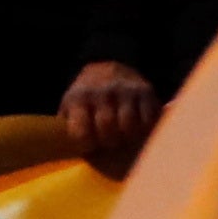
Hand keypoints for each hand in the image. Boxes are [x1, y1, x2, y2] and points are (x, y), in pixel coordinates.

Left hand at [66, 59, 164, 178]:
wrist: (109, 66)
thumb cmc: (86, 95)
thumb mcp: (70, 105)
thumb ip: (69, 125)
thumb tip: (70, 151)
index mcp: (78, 98)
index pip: (81, 131)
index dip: (86, 144)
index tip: (90, 147)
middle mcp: (102, 93)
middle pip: (107, 128)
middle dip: (108, 142)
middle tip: (109, 143)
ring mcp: (125, 91)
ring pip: (129, 125)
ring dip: (127, 137)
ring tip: (123, 137)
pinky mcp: (146, 92)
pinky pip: (148, 119)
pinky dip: (144, 128)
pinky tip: (138, 128)